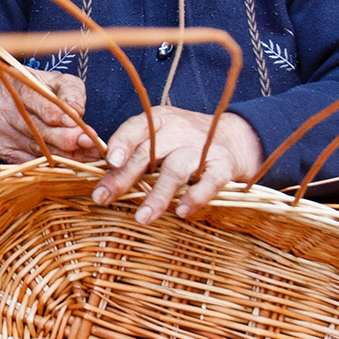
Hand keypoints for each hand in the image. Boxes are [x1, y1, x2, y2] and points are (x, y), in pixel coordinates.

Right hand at [0, 70, 101, 163]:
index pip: (37, 102)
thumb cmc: (48, 89)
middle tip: (87, 143)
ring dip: (63, 155)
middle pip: (35, 130)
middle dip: (64, 138)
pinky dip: (51, 165)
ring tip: (86, 154)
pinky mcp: (3, 148)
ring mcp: (1, 130)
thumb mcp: (63, 82)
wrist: (24, 98)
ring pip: (35, 149)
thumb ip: (72, 93)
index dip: (57, 115)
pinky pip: (29, 161)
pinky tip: (69, 163)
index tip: (78, 123)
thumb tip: (77, 113)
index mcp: (16, 84)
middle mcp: (3, 108)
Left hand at [92, 107, 263, 221]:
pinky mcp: (223, 165)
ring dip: (157, 195)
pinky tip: (182, 212)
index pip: (136, 127)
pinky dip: (196, 197)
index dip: (122, 142)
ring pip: (175, 170)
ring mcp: (202, 148)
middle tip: (104, 197)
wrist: (237, 137)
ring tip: (142, 218)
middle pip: (149, 153)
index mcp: (159, 121)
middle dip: (124, 177)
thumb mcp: (161, 137)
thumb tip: (101, 179)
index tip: (110, 161)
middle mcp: (178, 131)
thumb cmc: (185, 142)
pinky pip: (209, 182)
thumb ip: (136, 153)